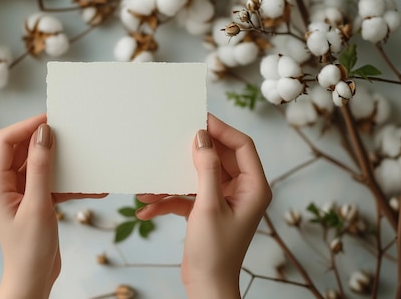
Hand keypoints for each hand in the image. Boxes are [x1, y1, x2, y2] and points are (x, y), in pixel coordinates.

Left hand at [0, 113, 103, 298]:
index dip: (28, 126)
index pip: (7, 140)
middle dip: (46, 139)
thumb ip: (40, 167)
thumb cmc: (29, 250)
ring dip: (61, 161)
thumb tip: (43, 133)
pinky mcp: (36, 201)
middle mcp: (6, 184)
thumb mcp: (38, 205)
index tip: (53, 120)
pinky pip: (51, 182)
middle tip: (70, 132)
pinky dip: (69, 182)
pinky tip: (90, 186)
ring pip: (40, 164)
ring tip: (82, 156)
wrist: (33, 280)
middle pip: (23, 148)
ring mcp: (21, 192)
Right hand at [136, 114, 271, 298]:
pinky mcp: (205, 211)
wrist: (206, 288)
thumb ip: (206, 169)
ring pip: (198, 177)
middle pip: (218, 158)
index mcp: (253, 187)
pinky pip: (186, 196)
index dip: (222, 130)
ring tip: (150, 184)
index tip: (199, 119)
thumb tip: (202, 137)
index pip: (242, 146)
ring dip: (173, 181)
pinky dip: (168, 200)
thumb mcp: (208, 206)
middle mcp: (241, 191)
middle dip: (193, 153)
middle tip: (173, 138)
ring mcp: (222, 201)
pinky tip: (147, 208)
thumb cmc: (215, 252)